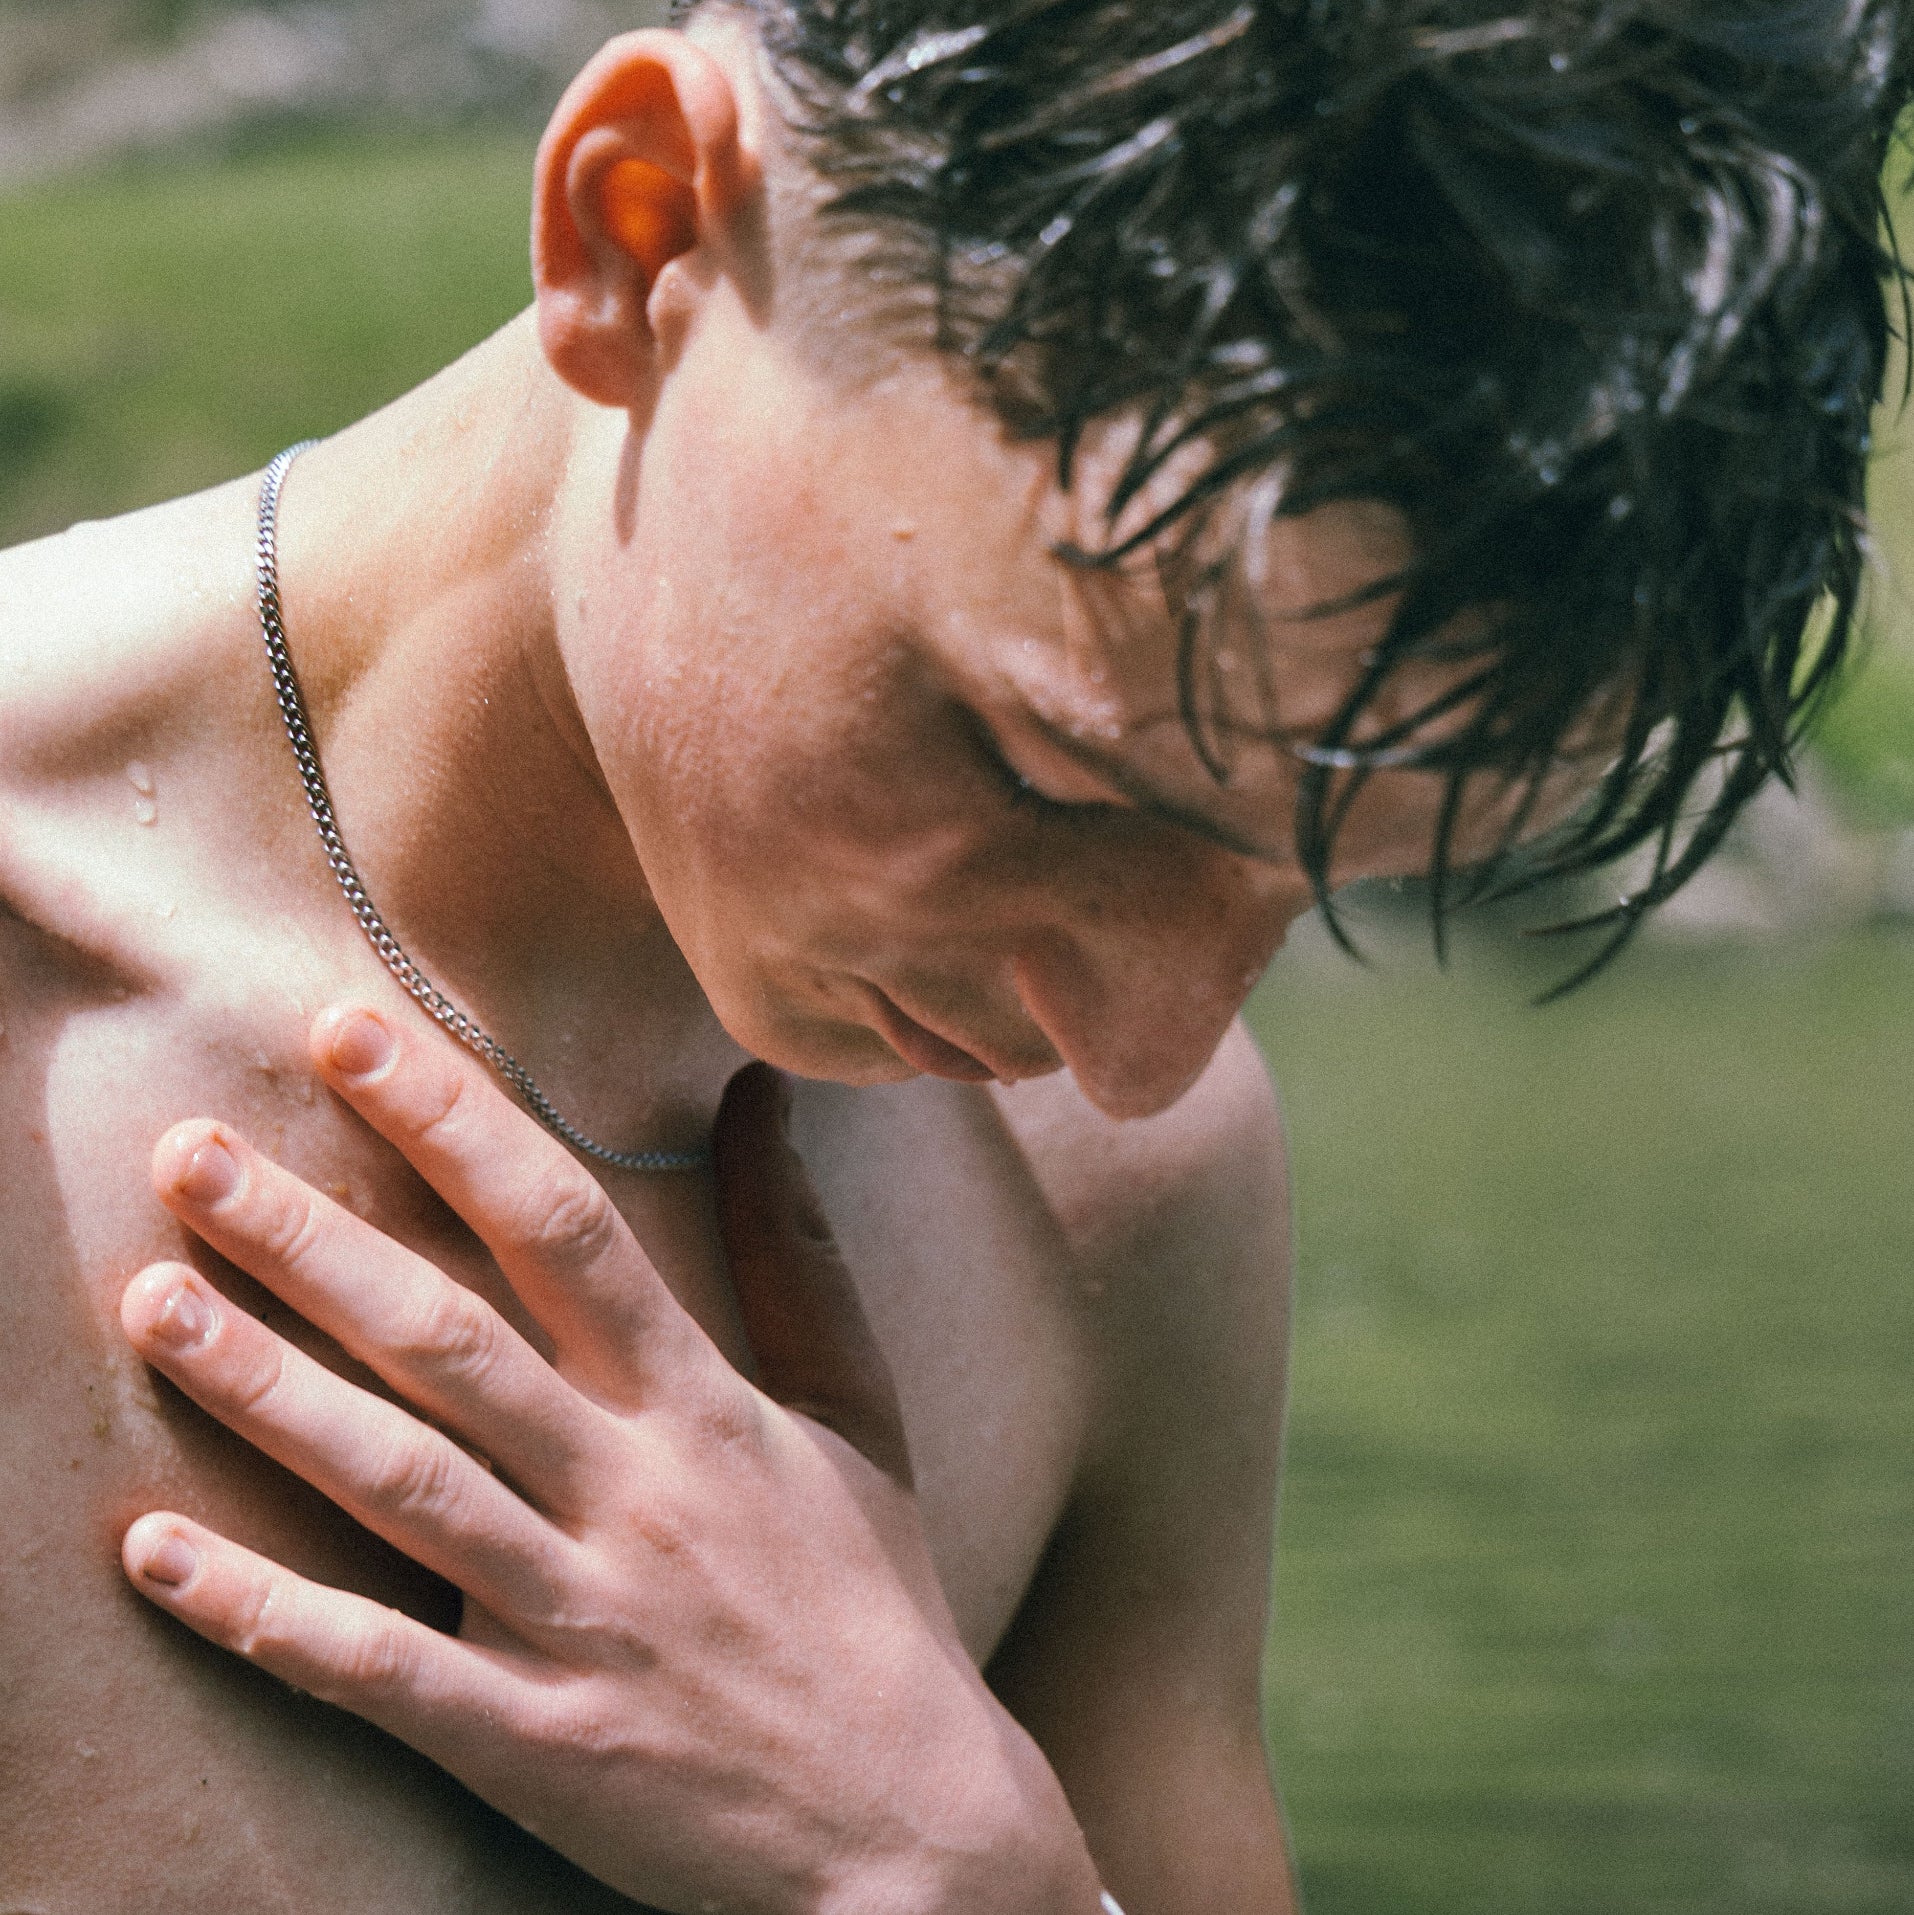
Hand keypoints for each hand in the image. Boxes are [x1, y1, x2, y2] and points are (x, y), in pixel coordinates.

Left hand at [118, 1008, 1102, 1914]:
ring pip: (400, 1486)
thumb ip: (798, 1252)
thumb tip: (760, 1098)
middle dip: (313, 1239)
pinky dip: (264, 1614)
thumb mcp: (855, 1413)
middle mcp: (632, 1494)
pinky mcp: (534, 1743)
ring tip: (154, 1304)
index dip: (455, 1127)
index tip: (351, 1041)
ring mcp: (578, 1620)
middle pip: (451, 1343)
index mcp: (704, 1406)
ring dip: (266, 1394)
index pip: (566, 1231)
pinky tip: (158, 1553)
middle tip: (189, 1152)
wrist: (912, 1829)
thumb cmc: (874, 1600)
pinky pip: (378, 1670)